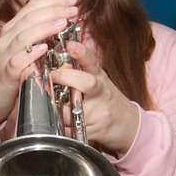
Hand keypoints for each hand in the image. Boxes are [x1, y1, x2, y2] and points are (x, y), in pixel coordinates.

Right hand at [0, 0, 78, 129]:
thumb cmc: (10, 72)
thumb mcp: (22, 49)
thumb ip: (36, 35)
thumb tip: (60, 22)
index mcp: (12, 30)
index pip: (31, 7)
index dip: (52, 1)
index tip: (71, 0)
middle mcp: (7, 39)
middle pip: (30, 17)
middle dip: (53, 11)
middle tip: (73, 9)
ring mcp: (5, 56)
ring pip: (24, 36)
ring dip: (45, 28)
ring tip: (63, 23)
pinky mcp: (6, 74)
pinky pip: (18, 61)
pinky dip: (32, 53)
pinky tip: (45, 48)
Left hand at [49, 40, 139, 156]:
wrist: (127, 123)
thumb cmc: (106, 98)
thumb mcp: (97, 79)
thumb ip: (78, 70)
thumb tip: (53, 57)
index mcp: (99, 78)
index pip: (92, 62)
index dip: (82, 53)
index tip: (71, 45)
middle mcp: (100, 94)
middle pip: (87, 83)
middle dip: (67, 78)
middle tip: (52, 75)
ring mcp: (98, 113)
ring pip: (71, 110)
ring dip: (56, 108)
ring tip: (49, 103)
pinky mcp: (93, 131)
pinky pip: (69, 129)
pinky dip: (59, 127)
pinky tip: (55, 123)